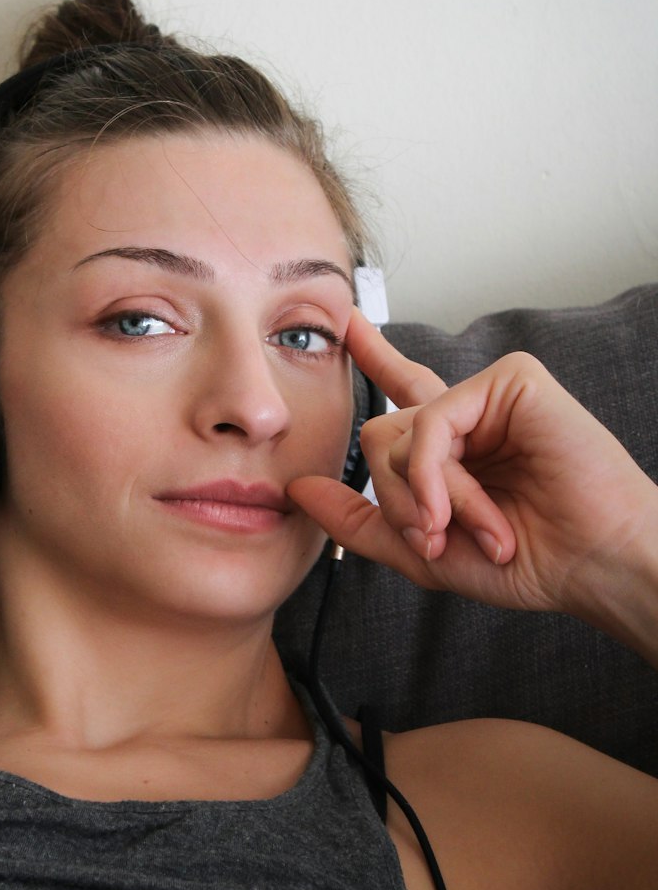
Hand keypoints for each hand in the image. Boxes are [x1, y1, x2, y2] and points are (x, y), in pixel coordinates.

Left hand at [287, 309, 657, 655]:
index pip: (402, 394)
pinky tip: (463, 507)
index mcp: (455, 445)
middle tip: (442, 538)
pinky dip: (434, 472)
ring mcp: (490, 393)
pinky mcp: (512, 381)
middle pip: (378, 434)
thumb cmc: (528, 562)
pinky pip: (432, 420)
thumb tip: (296, 488)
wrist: (593, 566)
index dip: (373, 357)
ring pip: (399, 431)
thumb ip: (358, 521)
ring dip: (426, 497)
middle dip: (400, 501)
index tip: (345, 324)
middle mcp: (469, 413)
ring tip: (472, 530)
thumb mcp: (424, 552)